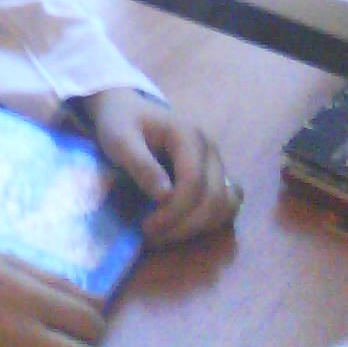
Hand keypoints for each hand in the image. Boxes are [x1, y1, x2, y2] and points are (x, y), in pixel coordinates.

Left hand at [79, 87, 242, 245]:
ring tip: (166, 234)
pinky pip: (228, 204)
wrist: (128, 109)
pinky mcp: (216, 174)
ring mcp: (216, 162)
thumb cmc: (121, 122)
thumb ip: (141, 165)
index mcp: (188, 134)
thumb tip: (164, 196)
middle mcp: (210, 148)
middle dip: (184, 225)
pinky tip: (183, 226)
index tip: (147, 228)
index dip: (174, 212)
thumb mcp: (119, 139)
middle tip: (152, 237)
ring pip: (226, 205)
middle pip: (214, 198)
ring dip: (199, 227)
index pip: (194, 182)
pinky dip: (211, 221)